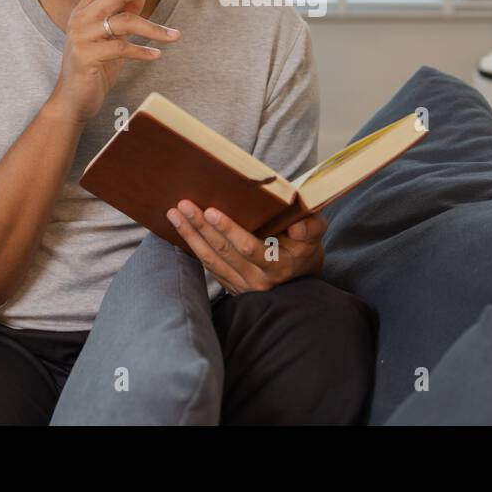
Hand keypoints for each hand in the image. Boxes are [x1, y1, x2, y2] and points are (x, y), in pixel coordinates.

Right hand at [47, 0, 179, 123]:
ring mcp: (81, 37)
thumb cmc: (94, 67)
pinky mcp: (87, 56)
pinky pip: (122, 48)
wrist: (73, 99)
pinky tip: (156, 55)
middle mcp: (79, 19)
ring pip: (124, 22)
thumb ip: (121, 16)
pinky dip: (143, 51)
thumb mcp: (110, 38)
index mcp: (83, 11)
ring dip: (154, 29)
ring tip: (174, 36)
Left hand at [165, 200, 326, 293]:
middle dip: (200, 227)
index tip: (211, 212)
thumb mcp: (316, 234)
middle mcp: (257, 279)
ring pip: (211, 260)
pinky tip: (181, 231)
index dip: (228, 230)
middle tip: (183, 205)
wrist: (300, 279)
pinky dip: (193, 248)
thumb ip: (312, 226)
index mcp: (277, 265)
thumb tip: (298, 224)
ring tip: (175, 214)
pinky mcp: (231, 286)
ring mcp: (242, 285)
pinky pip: (209, 267)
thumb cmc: (305, 248)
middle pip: (223, 252)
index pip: (248, 248)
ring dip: (190, 236)